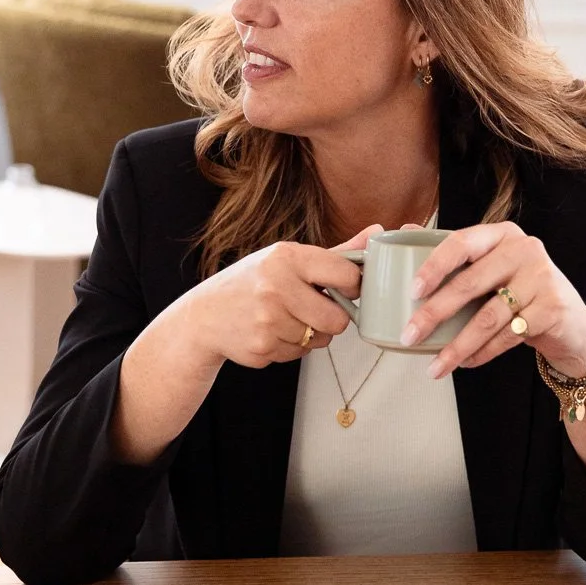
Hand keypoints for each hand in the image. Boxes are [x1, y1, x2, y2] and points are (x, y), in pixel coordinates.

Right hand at [184, 224, 383, 369]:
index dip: (352, 285)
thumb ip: (338, 251)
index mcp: (286, 258)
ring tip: (286, 318)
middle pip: (338, 319)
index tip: (344, 286)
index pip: (345, 274)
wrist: (206, 315)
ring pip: (320, 339)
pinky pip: (300, 354)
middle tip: (313, 308)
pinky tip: (273, 331)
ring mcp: (268, 321)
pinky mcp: (262, 348)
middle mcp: (276, 287)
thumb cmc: (254, 281)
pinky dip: (293, 346)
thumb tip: (380, 230)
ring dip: (310, 333)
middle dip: (332, 318)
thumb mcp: (289, 258)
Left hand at [399, 222, 585, 380]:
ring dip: (457, 345)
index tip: (412, 291)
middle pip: (470, 283)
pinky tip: (465, 362)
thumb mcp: (493, 266)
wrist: (572, 324)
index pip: (462, 242)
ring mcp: (542, 278)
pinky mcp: (552, 309)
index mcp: (502, 234)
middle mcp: (525, 249)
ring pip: (487, 317)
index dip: (434, 266)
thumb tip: (406, 233)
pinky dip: (482, 352)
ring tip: (435, 366)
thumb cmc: (522, 291)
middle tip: (411, 335)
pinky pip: (507, 335)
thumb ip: (457, 253)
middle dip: (435, 313)